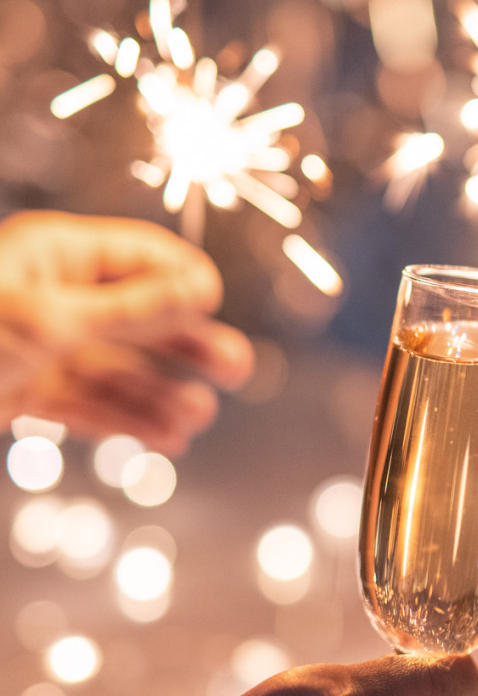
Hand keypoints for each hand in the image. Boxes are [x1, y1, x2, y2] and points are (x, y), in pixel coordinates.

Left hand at [0, 210, 253, 452]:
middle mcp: (51, 296)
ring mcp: (38, 346)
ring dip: (160, 393)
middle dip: (185, 344)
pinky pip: (88, 404)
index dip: (182, 278)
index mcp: (54, 256)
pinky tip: (165, 438)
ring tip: (197, 419)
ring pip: (116, 368)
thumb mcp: (50, 322)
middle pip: (138, 315)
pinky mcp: (23, 391)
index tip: (217, 306)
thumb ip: (131, 309)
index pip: (139, 257)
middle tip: (237, 369)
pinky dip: (125, 421)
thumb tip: (203, 288)